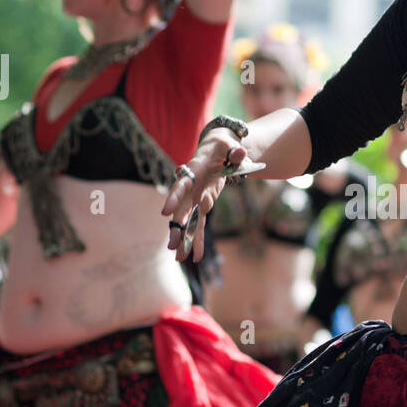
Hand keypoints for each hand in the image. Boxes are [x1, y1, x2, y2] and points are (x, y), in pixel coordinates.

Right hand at [163, 131, 263, 263]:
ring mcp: (195, 198)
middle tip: (172, 246)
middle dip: (176, 228)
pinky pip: (199, 224)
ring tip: (179, 259)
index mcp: (194, 172)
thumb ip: (235, 151)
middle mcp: (191, 188)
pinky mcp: (203, 205)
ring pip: (187, 221)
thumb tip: (241, 152)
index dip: (173, 198)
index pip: (181, 186)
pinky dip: (197, 239)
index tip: (165, 212)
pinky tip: (195, 256)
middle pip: (181, 210)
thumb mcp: (230, 146)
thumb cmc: (223, 146)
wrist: (219, 150)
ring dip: (183, 240)